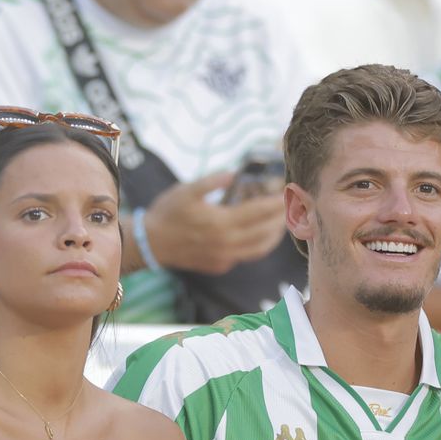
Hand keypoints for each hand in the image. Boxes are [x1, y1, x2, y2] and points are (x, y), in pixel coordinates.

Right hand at [141, 172, 289, 274]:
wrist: (150, 244)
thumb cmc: (167, 213)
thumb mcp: (187, 190)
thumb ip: (212, 181)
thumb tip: (234, 174)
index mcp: (221, 222)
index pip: (258, 212)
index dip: (275, 202)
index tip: (286, 193)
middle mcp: (226, 243)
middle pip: (264, 232)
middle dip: (281, 218)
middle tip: (290, 205)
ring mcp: (224, 257)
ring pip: (259, 249)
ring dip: (274, 236)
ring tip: (281, 222)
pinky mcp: (219, 265)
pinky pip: (245, 256)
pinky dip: (257, 246)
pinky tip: (258, 235)